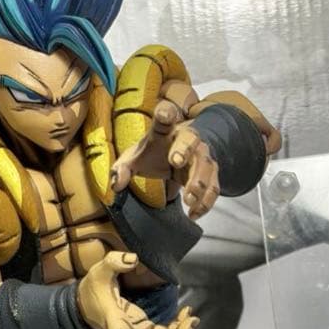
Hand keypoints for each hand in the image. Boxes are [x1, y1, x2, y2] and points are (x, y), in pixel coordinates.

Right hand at [76, 251, 197, 328]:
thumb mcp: (99, 271)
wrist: (85, 303)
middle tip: (187, 327)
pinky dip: (175, 328)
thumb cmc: (92, 289)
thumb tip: (133, 259)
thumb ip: (113, 262)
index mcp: (113, 321)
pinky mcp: (143, 328)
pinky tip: (186, 315)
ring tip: (192, 320)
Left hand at [111, 100, 219, 220]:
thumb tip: (116, 184)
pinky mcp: (210, 172)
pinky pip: (213, 186)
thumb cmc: (154, 154)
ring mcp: (201, 155)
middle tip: (176, 162)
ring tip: (188, 201)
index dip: (165, 115)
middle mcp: (186, 138)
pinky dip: (206, 201)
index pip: (165, 118)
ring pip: (205, 165)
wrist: (177, 155)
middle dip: (184, 149)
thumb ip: (122, 169)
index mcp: (164, 131)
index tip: (164, 114)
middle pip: (190, 140)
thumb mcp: (134, 159)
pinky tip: (194, 214)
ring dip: (198, 183)